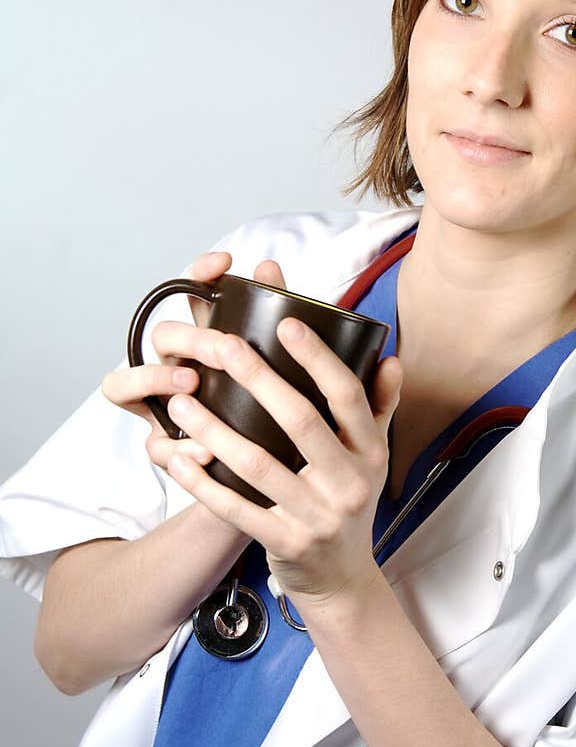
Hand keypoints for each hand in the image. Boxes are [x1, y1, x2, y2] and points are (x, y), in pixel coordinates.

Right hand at [100, 254, 286, 490]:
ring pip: (123, 385)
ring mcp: (162, 411)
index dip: (198, 275)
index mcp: (204, 344)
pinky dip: (178, 449)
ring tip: (191, 386)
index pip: (188, 298)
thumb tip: (270, 269)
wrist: (275, 482)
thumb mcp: (281, 374)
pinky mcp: (166, 452)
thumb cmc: (273, 420)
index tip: (224, 263)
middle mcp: (174, 371)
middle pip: (160, 337)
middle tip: (224, 348)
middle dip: (189, 338)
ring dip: (155, 379)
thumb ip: (276, 328)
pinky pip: (154, 446)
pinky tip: (205, 453)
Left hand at [156, 313, 403, 609]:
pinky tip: (177, 458)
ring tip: (181, 401)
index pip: (347, 397)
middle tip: (221, 346)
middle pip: (301, 421)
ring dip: (215, 430)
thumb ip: (379, 407)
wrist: (343, 582)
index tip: (286, 324)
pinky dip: (202, 482)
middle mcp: (350, 484)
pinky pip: (236, 508)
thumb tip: (388, 357)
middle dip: (258, 379)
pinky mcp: (285, 543)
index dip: (318, 359)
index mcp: (370, 454)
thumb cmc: (349, 506)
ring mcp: (317, 516)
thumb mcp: (373, 459)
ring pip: (258, 464)